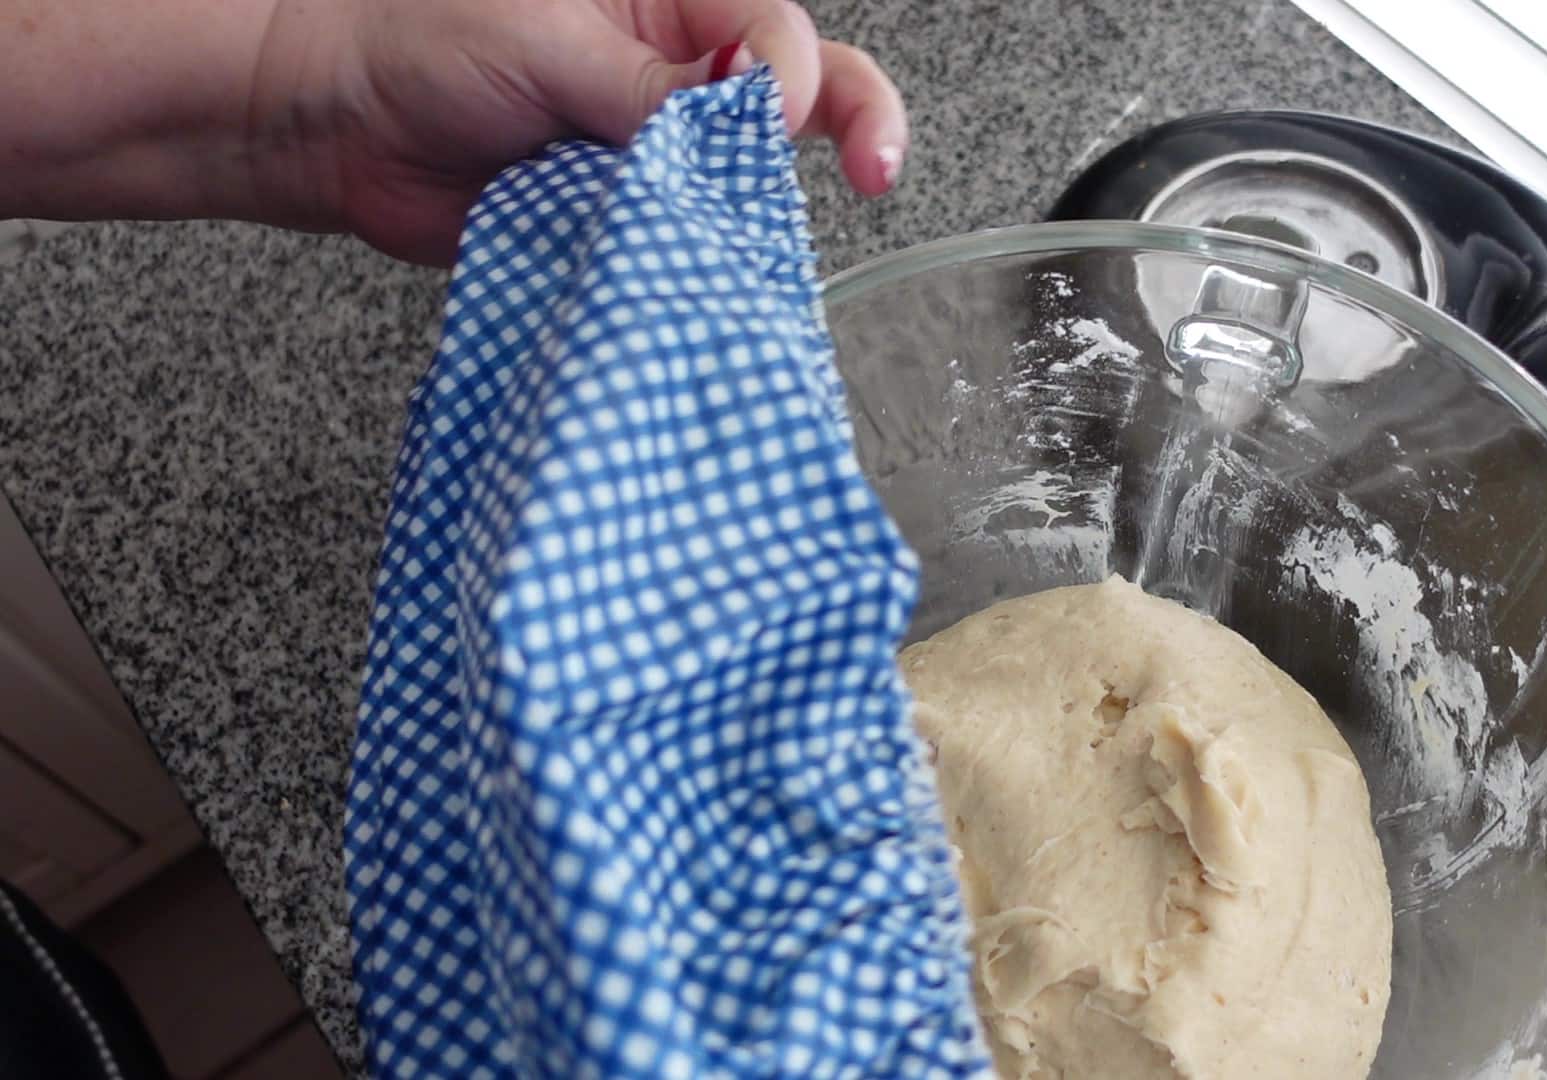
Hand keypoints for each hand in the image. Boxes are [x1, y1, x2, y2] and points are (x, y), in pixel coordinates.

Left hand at [253, 0, 907, 264]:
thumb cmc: (415, 40)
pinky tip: (700, 278)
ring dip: (753, 211)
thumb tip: (753, 102)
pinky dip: (692, 266)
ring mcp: (650, 152)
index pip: (769, 31)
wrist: (327, 126)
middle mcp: (672, 72)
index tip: (780, 114)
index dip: (789, 74)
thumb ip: (650, 84)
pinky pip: (678, 247)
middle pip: (793, 97)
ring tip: (755, 236)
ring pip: (741, 184)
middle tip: (880, 167)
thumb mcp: (543, 43)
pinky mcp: (619, 222)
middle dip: (850, 125)